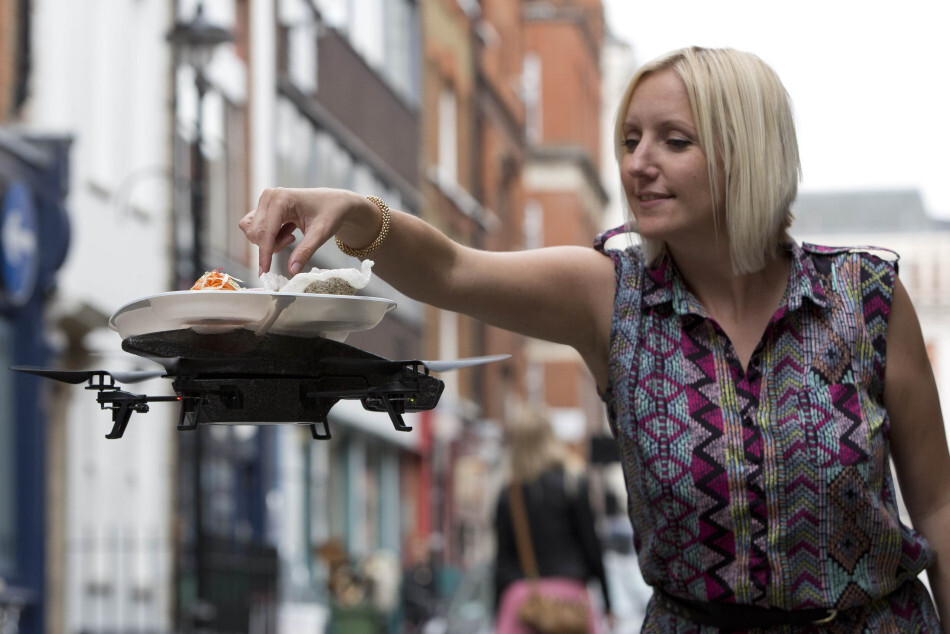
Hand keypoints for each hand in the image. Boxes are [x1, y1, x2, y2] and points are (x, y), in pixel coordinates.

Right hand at [239, 187, 373, 275]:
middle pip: (255, 233)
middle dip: (272, 245)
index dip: (264, 254)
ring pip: (254, 232)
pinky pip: (257, 230)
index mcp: (281, 198)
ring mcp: (265, 201)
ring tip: (291, 235)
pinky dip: (270, 237)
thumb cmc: (330, 213)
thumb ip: (305, 251)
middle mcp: (269, 197)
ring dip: (270, 241)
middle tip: (293, 240)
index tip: (264, 273)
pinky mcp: (264, 208)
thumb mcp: (321, 233)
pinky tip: (287, 231)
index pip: (265, 231)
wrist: (334, 203)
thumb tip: (292, 271)